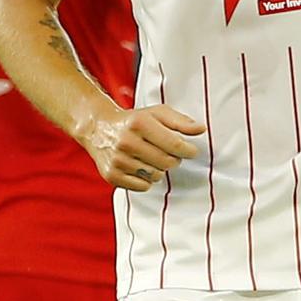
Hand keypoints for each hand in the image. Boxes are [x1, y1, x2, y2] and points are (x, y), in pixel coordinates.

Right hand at [78, 103, 204, 191]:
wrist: (99, 128)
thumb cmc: (134, 121)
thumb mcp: (157, 113)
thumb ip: (181, 121)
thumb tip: (201, 129)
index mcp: (139, 123)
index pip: (174, 144)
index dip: (188, 150)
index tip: (192, 151)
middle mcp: (126, 142)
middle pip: (166, 162)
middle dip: (174, 159)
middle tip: (169, 153)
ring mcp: (117, 160)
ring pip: (156, 176)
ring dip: (160, 169)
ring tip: (152, 158)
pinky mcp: (111, 175)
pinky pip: (142, 186)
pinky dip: (147, 179)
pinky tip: (142, 167)